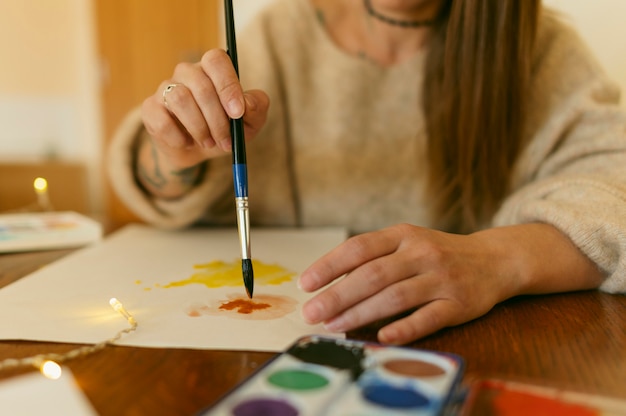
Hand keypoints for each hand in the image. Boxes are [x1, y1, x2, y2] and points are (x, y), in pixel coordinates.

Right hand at [141, 49, 269, 170]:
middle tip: (226, 141)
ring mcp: (166, 88)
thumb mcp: (250, 122)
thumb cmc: (226, 131)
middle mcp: (187, 73)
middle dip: (217, 119)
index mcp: (212, 70)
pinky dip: (179, 138)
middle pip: (200, 85)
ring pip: (180, 99)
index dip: (227, 85)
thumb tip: (247, 103)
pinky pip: (162, 120)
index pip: (216, 60)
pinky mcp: (151, 109)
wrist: (198, 153)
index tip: (237, 113)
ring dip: (199, 128)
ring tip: (209, 143)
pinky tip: (187, 143)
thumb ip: (256, 108)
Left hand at [298, 224, 512, 344]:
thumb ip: (374, 257)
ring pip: (395, 297)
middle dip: (337, 295)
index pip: (359, 247)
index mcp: (403, 235)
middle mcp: (422, 253)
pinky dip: (404, 328)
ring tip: (334, 325)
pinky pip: (429, 318)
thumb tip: (328, 284)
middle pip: (372, 275)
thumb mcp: (407, 243)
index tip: (305, 283)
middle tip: (312, 313)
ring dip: (360, 314)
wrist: (494, 259)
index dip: (329, 265)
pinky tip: (382, 336)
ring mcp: (442, 278)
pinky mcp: (459, 304)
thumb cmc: (436, 254)